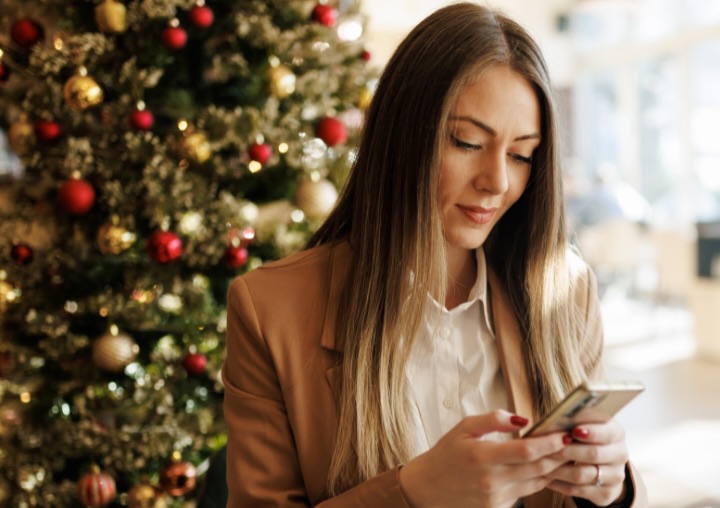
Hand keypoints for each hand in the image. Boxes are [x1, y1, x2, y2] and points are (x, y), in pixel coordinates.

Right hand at [399, 410, 569, 507]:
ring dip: (554, 469)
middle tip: (575, 443)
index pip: (526, 451)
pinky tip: (546, 468)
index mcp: (482, 456)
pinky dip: (539, 480)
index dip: (549, 443)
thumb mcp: (463, 428)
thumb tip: (523, 420)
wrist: (428, 488)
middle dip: (559, 455)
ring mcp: (496, 497)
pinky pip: (526, 492)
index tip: (564, 434)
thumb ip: (493, 420)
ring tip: (567, 454)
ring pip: (536, 482)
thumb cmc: (446, 454)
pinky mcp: (498, 507)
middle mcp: (491, 480)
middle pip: (537, 468)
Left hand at [545, 419, 629, 505]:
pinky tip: (545, 477)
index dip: (591, 433)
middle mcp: (620, 454)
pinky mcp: (606, 493)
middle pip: (593, 454)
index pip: (607, 433)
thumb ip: (574, 421)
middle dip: (567, 451)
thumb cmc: (585, 436)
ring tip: (540, 463)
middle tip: (546, 448)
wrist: (602, 462)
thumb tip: (555, 419)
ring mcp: (615, 476)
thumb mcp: (585, 424)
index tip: (574, 431)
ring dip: (559, 469)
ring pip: (583, 474)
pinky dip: (560, 484)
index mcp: (616, 433)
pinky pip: (579, 490)